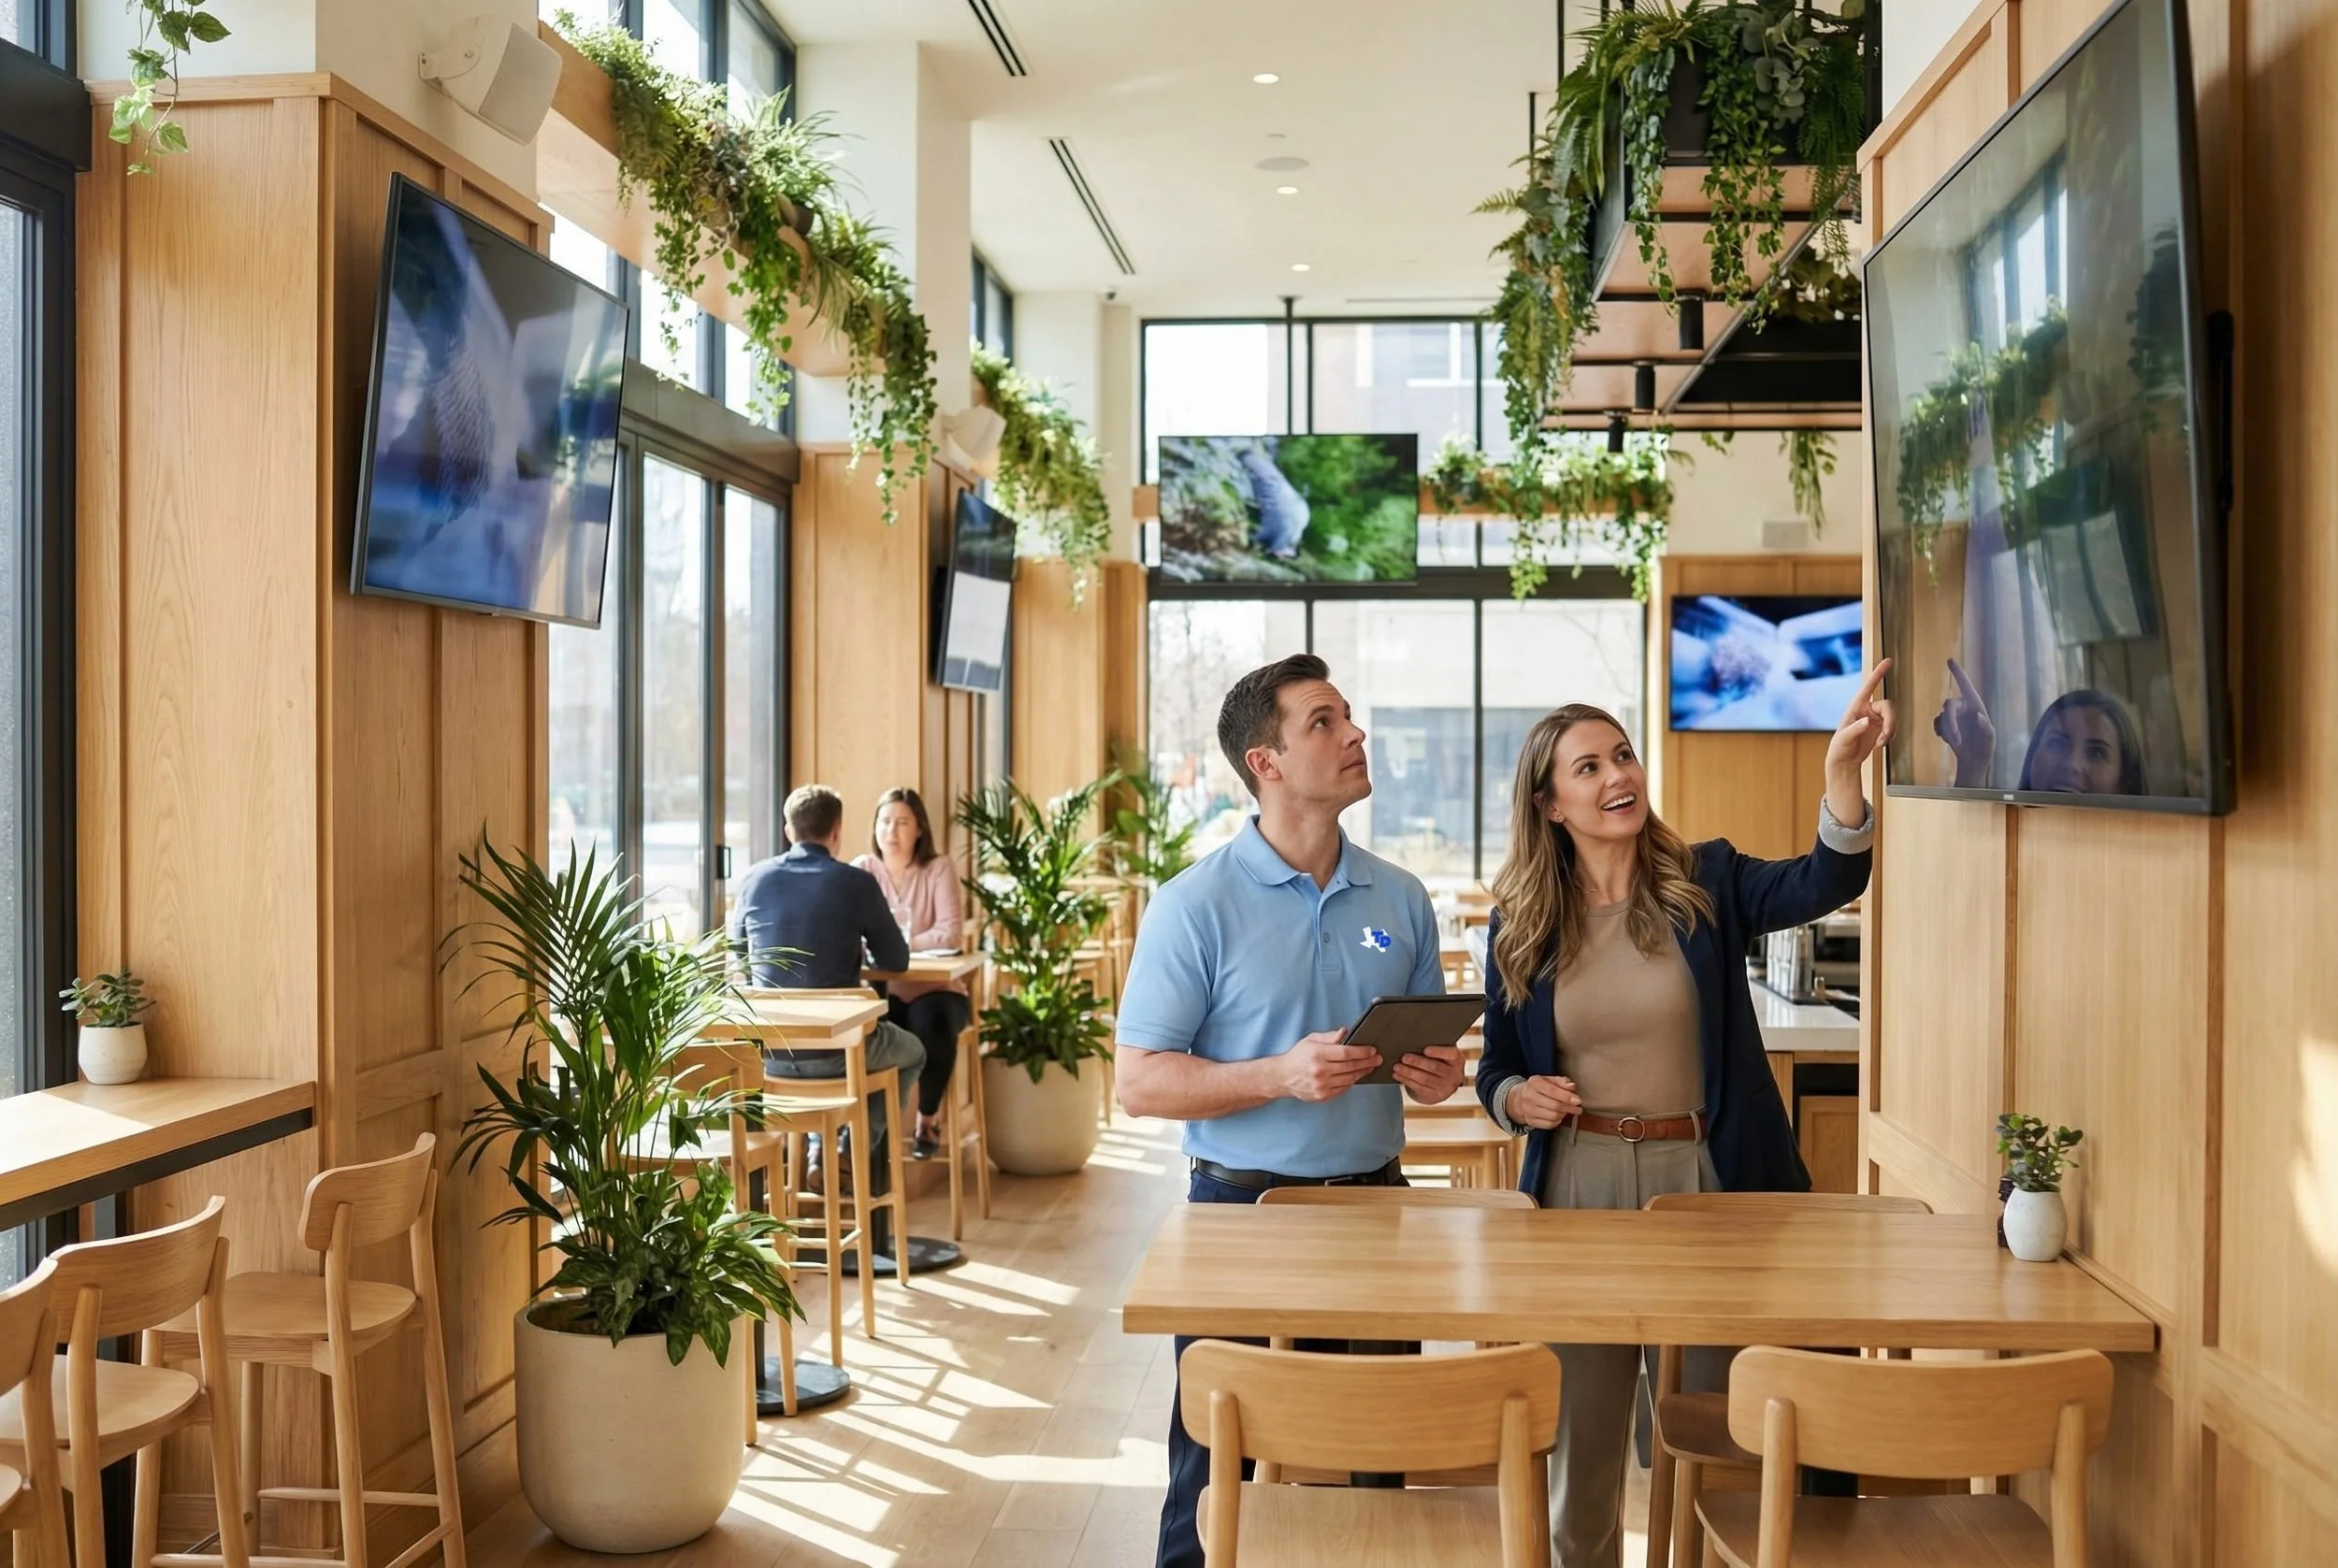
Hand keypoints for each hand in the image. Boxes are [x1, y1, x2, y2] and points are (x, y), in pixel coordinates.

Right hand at [1278, 1031, 1381, 1102]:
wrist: (1282, 1077)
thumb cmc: (1298, 1056)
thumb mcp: (1311, 1040)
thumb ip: (1330, 1037)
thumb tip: (1346, 1032)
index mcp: (1317, 1054)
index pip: (1345, 1053)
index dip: (1362, 1052)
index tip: (1372, 1050)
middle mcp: (1319, 1071)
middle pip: (1350, 1066)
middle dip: (1367, 1062)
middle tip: (1378, 1058)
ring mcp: (1321, 1085)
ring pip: (1349, 1079)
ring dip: (1363, 1072)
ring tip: (1370, 1066)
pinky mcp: (1322, 1096)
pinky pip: (1343, 1088)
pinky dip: (1352, 1081)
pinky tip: (1357, 1075)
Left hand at [1394, 1045, 1464, 1104]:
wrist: (1443, 1084)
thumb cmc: (1439, 1062)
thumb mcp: (1441, 1054)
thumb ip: (1434, 1047)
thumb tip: (1414, 1040)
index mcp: (1457, 1060)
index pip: (1451, 1054)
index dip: (1438, 1052)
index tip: (1425, 1049)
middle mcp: (1455, 1075)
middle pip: (1435, 1067)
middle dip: (1417, 1062)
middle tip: (1404, 1057)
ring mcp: (1446, 1088)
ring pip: (1425, 1079)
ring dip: (1409, 1072)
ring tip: (1397, 1067)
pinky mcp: (1435, 1096)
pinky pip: (1419, 1088)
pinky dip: (1406, 1081)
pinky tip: (1397, 1075)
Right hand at [1503, 1075, 1583, 1129]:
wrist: (1520, 1098)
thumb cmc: (1540, 1088)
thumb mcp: (1550, 1080)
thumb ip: (1562, 1081)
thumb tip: (1572, 1087)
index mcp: (1534, 1082)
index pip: (1553, 1091)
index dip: (1567, 1097)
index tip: (1578, 1101)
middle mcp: (1529, 1096)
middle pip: (1554, 1105)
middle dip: (1569, 1108)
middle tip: (1578, 1109)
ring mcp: (1528, 1110)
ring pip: (1552, 1116)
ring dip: (1564, 1115)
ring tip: (1567, 1111)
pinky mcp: (1529, 1121)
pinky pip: (1548, 1125)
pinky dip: (1557, 1122)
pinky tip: (1559, 1117)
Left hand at [1825, 658, 1894, 825]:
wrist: (1844, 762)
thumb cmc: (1839, 748)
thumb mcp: (1844, 739)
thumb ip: (1856, 729)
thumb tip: (1867, 721)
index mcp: (1856, 707)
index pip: (1869, 687)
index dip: (1878, 673)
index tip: (1888, 661)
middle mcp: (1867, 710)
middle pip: (1888, 706)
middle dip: (1891, 721)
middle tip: (1884, 737)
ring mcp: (1876, 719)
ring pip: (1893, 718)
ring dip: (1890, 731)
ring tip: (1880, 744)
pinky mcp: (1881, 728)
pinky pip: (1893, 727)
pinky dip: (1891, 736)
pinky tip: (1881, 744)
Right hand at [1932, 657, 1995, 786]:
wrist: (1973, 761)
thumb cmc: (1985, 748)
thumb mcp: (1989, 740)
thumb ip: (1986, 728)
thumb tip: (1979, 716)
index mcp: (1976, 706)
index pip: (1966, 686)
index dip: (1958, 673)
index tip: (1950, 660)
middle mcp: (1963, 708)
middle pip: (1948, 704)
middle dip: (1950, 721)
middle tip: (1955, 738)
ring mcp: (1953, 716)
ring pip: (1942, 716)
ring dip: (1948, 731)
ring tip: (1956, 744)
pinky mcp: (1945, 724)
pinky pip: (1937, 723)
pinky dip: (1941, 732)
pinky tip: (1948, 741)